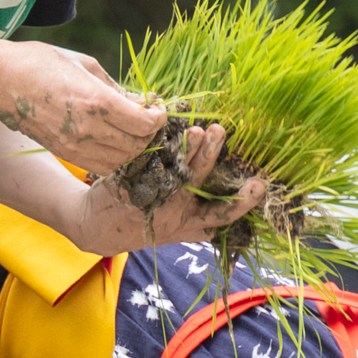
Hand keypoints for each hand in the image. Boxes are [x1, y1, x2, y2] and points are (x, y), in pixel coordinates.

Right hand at [0, 43, 166, 174]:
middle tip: (147, 119)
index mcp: (96, 101)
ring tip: (131, 131)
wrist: (1, 81)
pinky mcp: (65, 153)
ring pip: (121, 161)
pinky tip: (112, 140)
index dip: (159, 118)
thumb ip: (117, 88)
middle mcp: (88, 128)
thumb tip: (143, 102)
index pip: (145, 124)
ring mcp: (75, 145)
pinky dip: (115, 157)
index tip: (157, 108)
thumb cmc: (42, 63)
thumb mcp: (87, 65)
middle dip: (149, 133)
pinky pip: (101, 166)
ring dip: (133, 148)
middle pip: (137, 146)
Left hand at [66, 123, 270, 250]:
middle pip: (196, 182)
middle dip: (209, 156)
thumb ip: (199, 220)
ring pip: (172, 170)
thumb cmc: (147, 221)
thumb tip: (237, 211)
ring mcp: (151, 198)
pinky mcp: (130, 186)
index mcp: (189, 222)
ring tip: (196, 128)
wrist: (98, 227)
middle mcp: (173, 212)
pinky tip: (165, 128)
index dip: (241, 202)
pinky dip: (157, 146)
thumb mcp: (175, 229)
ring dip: (185, 148)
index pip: (220, 215)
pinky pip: (147, 163)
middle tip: (218, 131)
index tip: (259, 185)